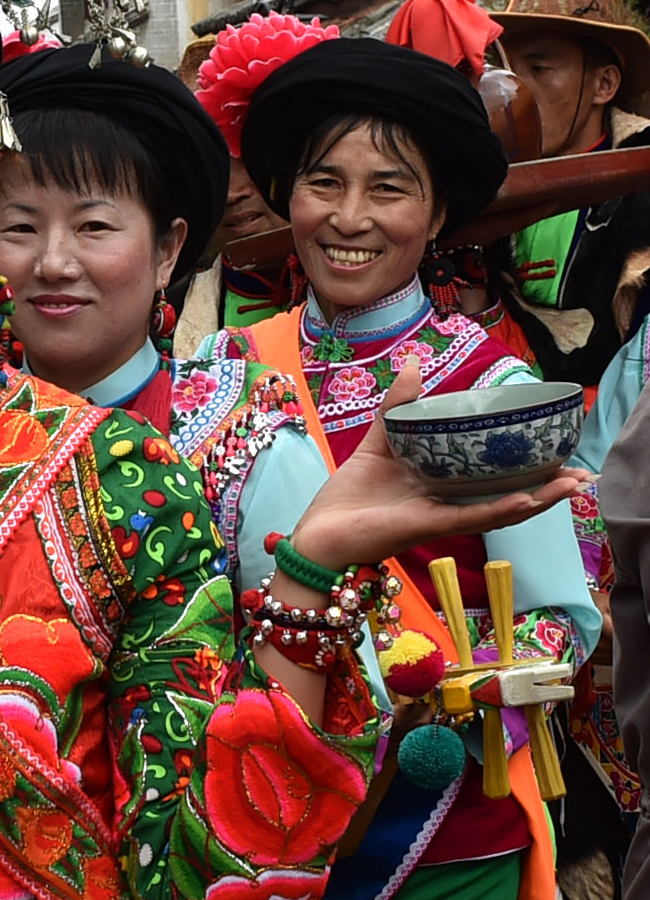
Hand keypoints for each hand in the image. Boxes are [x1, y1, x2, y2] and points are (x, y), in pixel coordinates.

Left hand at [291, 362, 588, 571]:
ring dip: (539, 498)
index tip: (559, 452)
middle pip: (510, 497)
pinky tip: (526, 499)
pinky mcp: (428, 527)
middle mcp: (451, 505)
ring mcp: (443, 517)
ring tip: (573, 484)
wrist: (318, 535)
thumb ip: (399, 407)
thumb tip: (417, 364)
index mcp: (443, 487)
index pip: (495, 478)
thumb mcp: (378, 442)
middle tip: (581, 473)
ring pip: (502, 510)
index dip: (529, 469)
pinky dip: (500, 509)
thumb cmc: (348, 499)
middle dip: (548, 488)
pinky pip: (472, 518)